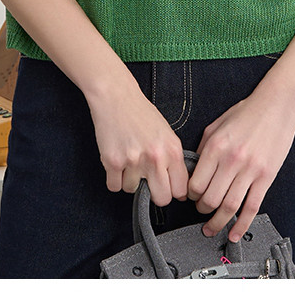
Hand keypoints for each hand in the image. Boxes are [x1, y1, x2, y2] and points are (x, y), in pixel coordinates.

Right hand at [86, 76, 189, 209]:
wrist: (116, 95)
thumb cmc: (140, 112)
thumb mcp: (167, 133)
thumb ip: (172, 158)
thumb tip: (178, 186)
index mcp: (172, 149)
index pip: (181, 190)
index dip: (174, 192)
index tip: (168, 188)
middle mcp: (155, 157)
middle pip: (162, 199)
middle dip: (155, 194)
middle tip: (148, 182)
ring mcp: (133, 161)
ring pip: (133, 191)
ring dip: (129, 180)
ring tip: (128, 158)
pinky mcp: (112, 162)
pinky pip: (114, 186)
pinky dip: (114, 178)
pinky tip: (116, 160)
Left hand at [187, 83, 294, 243]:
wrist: (277, 105)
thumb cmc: (247, 112)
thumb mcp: (217, 124)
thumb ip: (204, 148)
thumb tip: (195, 170)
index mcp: (216, 146)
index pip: (196, 183)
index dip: (190, 195)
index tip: (192, 197)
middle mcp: (231, 160)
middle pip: (210, 199)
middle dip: (202, 210)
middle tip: (201, 211)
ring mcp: (250, 170)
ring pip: (229, 207)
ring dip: (218, 222)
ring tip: (212, 227)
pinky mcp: (266, 177)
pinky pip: (251, 207)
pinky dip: (241, 224)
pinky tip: (234, 233)